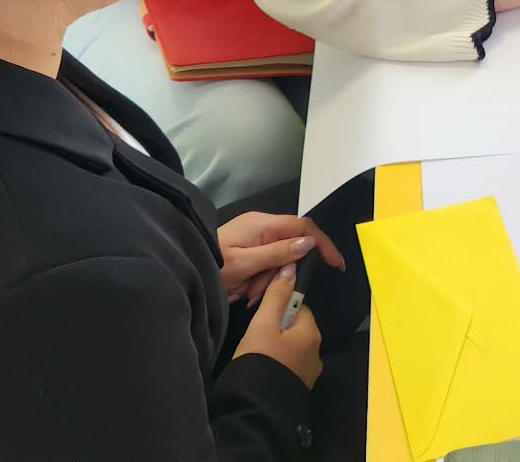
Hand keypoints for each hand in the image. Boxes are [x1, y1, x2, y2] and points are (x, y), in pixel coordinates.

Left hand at [217, 212, 345, 305]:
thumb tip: (309, 243)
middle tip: (262, 291)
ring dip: (267, 283)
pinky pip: (266, 268)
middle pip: (291, 249)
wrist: (184, 273)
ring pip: (279, 263)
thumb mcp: (245, 263)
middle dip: (282, 273)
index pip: (303, 227)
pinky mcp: (248, 253)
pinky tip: (245, 293)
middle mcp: (261, 228)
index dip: (322, 243)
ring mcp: (254, 240)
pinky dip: (260, 284)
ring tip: (247, 294)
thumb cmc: (211, 266)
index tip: (336, 264)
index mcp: (262, 224)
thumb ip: (278, 252)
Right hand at [234, 262, 323, 387]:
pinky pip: (290, 365)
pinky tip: (263, 366)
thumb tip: (291, 268)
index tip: (262, 315)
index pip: (299, 306)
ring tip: (256, 352)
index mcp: (312, 332)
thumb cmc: (260, 360)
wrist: (257, 408)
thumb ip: (277, 295)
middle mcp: (317, 351)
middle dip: (278, 327)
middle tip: (256, 335)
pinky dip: (279, 362)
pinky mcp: (300, 386)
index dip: (279, 307)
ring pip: (293, 347)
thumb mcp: (263, 323)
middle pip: (297, 327)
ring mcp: (310, 371)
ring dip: (278, 346)